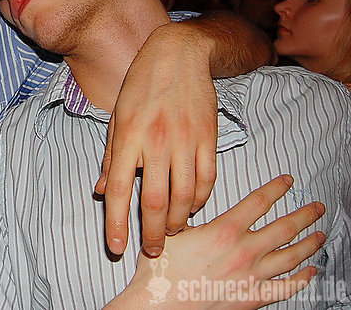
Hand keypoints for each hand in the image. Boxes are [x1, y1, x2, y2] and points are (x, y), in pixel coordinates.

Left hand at [96, 22, 217, 255]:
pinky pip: (206, 180)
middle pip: (155, 201)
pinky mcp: (208, 138)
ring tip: (173, 232)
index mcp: (128, 137)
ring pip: (185, 196)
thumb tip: (103, 192)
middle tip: (153, 251)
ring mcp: (186, 140)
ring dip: (179, 221)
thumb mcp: (117, 118)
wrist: (178, 55)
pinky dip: (200, 200)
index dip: (116, 223)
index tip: (116, 247)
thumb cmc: (141, 87)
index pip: (120, 190)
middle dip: (153, 234)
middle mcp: (156, 141)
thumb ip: (112, 158)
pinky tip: (192, 207)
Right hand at [126, 175, 324, 308]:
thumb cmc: (161, 272)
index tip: (287, 182)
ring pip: (291, 256)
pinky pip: (286, 287)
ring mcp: (252, 276)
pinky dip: (302, 279)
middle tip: (316, 208)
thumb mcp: (172, 234)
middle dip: (305, 214)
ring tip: (319, 235)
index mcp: (224, 231)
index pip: (259, 202)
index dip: (277, 189)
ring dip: (309, 244)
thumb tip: (190, 209)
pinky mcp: (253, 297)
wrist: (160, 304)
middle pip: (284, 227)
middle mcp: (243, 251)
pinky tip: (310, 272)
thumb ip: (189, 220)